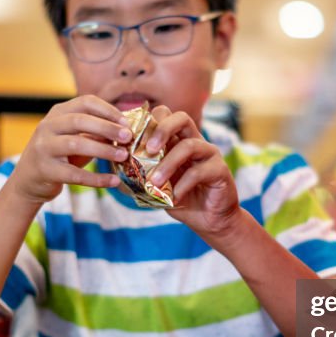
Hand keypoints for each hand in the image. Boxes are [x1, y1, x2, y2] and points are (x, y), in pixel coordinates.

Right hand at [9, 95, 131, 203]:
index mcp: (58, 113)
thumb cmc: (59, 155)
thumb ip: (95, 132)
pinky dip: (96, 178)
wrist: (28, 179)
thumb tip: (124, 131)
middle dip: (107, 127)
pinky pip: (74, 174)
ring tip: (123, 156)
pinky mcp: (46, 170)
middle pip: (80, 120)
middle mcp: (47, 126)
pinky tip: (113, 181)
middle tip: (128, 137)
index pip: (85, 102)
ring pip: (76, 144)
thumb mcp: (75, 138)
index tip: (126, 123)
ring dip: (103, 150)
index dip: (108, 111)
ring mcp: (44, 147)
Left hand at [144, 106, 240, 237]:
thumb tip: (115, 167)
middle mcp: (195, 142)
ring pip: (189, 146)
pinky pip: (199, 171)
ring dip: (168, 164)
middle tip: (148, 149)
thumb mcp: (157, 186)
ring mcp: (210, 154)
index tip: (133, 141)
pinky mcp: (220, 170)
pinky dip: (182, 185)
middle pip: (181, 118)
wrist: (209, 220)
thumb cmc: (182, 199)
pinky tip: (174, 197)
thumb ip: (142, 174)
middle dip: (162, 129)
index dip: (148, 123)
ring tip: (154, 182)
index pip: (165, 116)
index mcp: (178, 141)